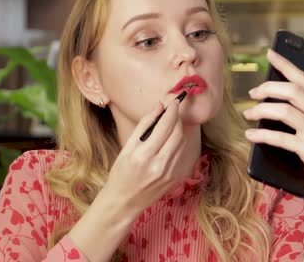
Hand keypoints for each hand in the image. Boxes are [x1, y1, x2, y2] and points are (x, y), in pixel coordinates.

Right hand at [99, 99, 191, 215]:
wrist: (124, 202)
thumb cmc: (121, 173)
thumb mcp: (126, 148)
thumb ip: (144, 126)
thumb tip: (159, 107)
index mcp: (143, 155)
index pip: (165, 126)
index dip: (172, 110)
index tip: (173, 100)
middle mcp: (159, 165)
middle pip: (177, 133)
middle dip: (177, 117)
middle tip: (174, 108)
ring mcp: (170, 173)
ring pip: (182, 143)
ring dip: (180, 128)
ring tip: (172, 121)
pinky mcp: (176, 178)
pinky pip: (182, 154)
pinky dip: (180, 142)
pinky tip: (172, 138)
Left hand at [243, 49, 303, 209]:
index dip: (286, 65)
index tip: (270, 53)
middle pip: (293, 91)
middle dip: (268, 88)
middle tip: (253, 94)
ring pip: (284, 110)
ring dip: (261, 111)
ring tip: (248, 114)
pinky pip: (280, 137)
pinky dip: (262, 135)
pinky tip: (251, 136)